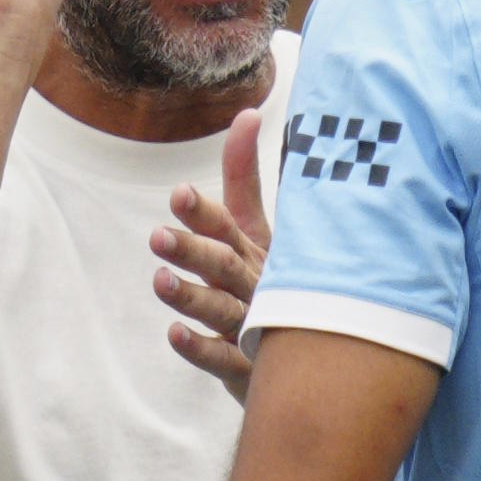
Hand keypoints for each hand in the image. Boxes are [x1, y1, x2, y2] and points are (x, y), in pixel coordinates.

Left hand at [155, 108, 269, 402]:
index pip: (230, 226)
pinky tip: (174, 334)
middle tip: (158, 237)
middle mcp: (255, 285)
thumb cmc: (277, 280)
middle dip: (192, 250)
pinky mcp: (248, 368)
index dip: (205, 212)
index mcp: (257, 251)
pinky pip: (223, 358)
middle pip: (222, 265)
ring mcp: (254, 327)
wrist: (322, 354)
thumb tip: (246, 112)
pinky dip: (200, 348)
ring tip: (160, 281)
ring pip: (220, 310)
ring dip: (191, 296)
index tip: (178, 195)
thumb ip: (245, 176)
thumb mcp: (259, 229)